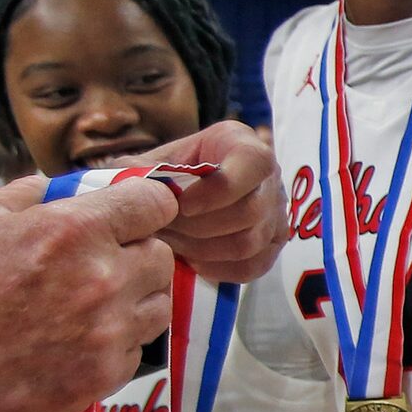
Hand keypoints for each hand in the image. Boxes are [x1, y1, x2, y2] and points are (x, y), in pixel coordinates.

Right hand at [0, 173, 177, 411]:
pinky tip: (64, 344)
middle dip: (134, 255)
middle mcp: (100, 281)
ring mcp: (103, 337)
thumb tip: (56, 186)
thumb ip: (25, 196)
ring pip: (156, 307)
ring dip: (130, 302)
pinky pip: (134, 353)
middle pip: (161, 257)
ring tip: (76, 307)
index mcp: (71, 231)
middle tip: (91, 266)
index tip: (129, 216)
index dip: (142, 207)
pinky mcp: (96, 382)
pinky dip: (111, 346)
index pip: (155, 203)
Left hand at [136, 122, 289, 282]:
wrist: (174, 202)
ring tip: (173, 243)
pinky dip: (218, 269)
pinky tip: (193, 259)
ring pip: (248, 243)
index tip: (182, 206)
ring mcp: (275, 212)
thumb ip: (136, 174)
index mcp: (239, 142)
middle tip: (165, 229)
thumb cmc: (162, 178)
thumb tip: (139, 190)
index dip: (219, 190)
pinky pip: (252, 266)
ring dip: (203, 249)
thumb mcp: (143, 166)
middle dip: (199, 227)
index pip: (252, 163)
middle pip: (249, 211)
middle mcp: (268, 175)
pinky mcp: (272, 244)